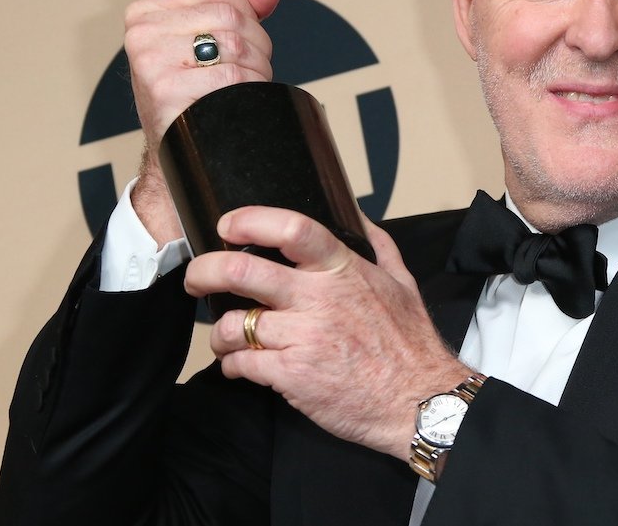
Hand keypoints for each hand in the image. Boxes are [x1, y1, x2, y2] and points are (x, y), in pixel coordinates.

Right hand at [124, 0, 280, 239]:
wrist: (181, 152)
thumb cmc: (195, 93)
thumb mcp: (207, 43)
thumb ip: (239, 8)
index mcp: (145, 13)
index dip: (243, 12)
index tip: (234, 40)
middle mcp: (141, 34)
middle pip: (230, 15)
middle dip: (254, 43)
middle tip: (243, 70)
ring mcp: (150, 63)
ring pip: (235, 44)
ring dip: (255, 68)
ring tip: (238, 87)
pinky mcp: (165, 92)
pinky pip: (230, 77)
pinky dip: (247, 90)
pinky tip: (234, 103)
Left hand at [186, 207, 471, 459]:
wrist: (420, 400)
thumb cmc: (411, 343)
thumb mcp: (402, 282)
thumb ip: (378, 245)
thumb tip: (357, 216)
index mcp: (343, 271)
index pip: (291, 229)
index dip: (251, 221)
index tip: (228, 225)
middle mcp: (319, 299)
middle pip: (242, 272)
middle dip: (205, 271)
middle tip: (197, 278)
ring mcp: (303, 337)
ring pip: (234, 324)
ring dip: (220, 332)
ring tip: (227, 337)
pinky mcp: (292, 375)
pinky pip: (242, 364)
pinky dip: (233, 365)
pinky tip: (242, 366)